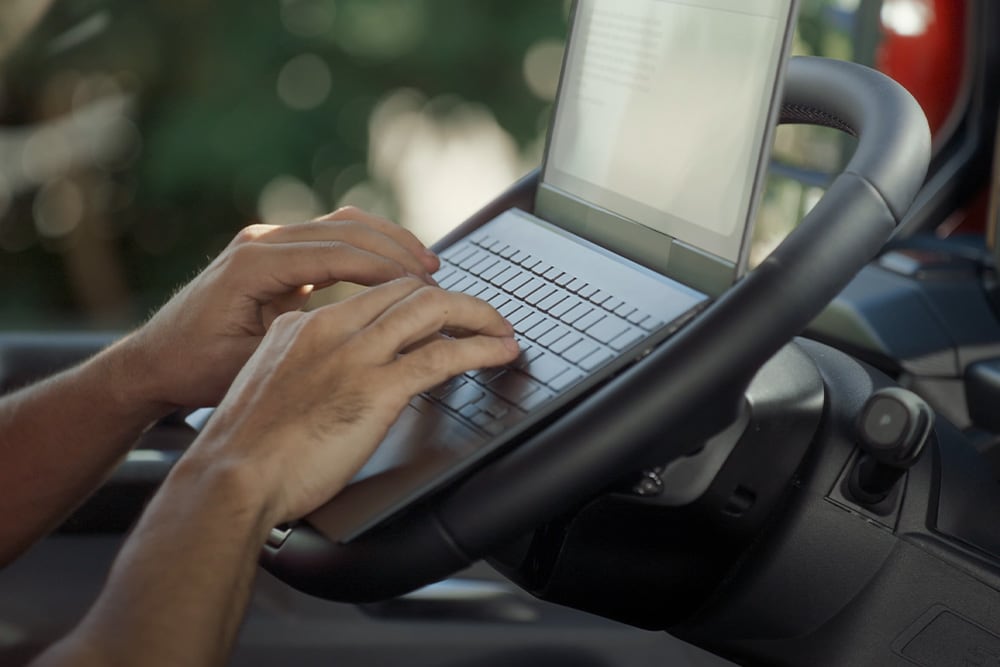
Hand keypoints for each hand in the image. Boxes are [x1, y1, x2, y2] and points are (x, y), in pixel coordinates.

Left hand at [119, 207, 439, 410]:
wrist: (153, 361)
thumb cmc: (195, 370)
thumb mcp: (252, 363)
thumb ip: (305, 342)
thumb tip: (367, 339)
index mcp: (255, 263)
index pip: (338, 254)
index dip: (387, 269)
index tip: (425, 287)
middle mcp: (261, 241)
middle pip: (347, 228)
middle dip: (397, 249)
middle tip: (436, 274)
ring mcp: (267, 242)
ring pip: (343, 226)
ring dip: (388, 243)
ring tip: (426, 266)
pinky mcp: (275, 253)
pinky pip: (332, 239)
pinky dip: (368, 250)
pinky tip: (394, 268)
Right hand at [185, 278, 519, 523]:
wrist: (230, 477)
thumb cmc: (243, 450)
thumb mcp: (271, 388)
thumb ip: (304, 371)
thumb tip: (334, 380)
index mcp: (302, 325)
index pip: (373, 292)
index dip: (414, 294)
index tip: (437, 306)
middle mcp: (331, 329)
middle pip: (407, 290)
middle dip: (453, 298)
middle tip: (480, 315)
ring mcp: (355, 356)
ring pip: (431, 310)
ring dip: (477, 314)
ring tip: (502, 328)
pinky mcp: (376, 388)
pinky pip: (442, 356)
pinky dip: (479, 348)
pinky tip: (499, 351)